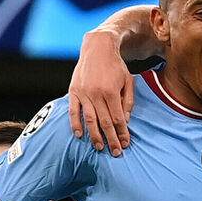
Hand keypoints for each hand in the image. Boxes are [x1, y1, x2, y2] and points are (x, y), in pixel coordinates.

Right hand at [69, 30, 134, 155]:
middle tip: (115, 153)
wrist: (97, 48)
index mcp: (110, 92)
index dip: (122, 133)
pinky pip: (73, 111)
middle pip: (104, 123)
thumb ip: (127, 102)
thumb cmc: (116, 66)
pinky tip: (79, 135)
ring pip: (89, 120)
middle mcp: (95, 94)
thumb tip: (125, 121)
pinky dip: (75, 124)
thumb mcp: (128, 81)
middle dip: (111, 139)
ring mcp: (83, 93)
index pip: (117, 119)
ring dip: (94, 136)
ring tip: (100, 148)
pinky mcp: (73, 91)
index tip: (126, 144)